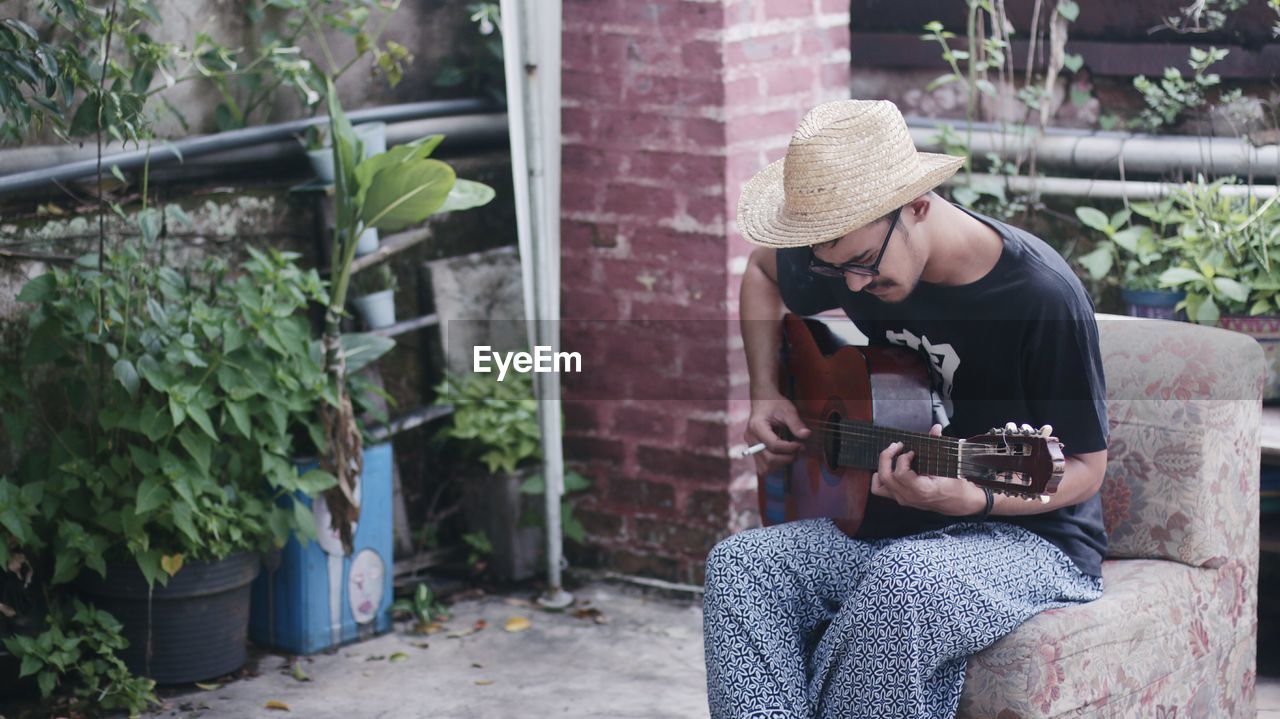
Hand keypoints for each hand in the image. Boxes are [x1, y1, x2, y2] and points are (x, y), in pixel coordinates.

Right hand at [745, 394, 810, 473]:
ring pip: (765, 467)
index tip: (800, 445)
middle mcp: (751, 438)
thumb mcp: (787, 409)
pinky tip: (782, 456)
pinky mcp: (754, 451)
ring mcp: (750, 446)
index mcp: (757, 426)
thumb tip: (806, 435)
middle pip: (769, 459)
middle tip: (798, 450)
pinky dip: (774, 465)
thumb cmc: (774, 404)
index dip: (790, 448)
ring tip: (791, 454)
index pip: (773, 445)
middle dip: (787, 458)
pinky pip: (762, 467)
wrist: (763, 402)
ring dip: (781, 464)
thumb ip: (796, 423)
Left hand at [870, 424, 987, 515]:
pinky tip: (890, 467)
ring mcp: (903, 499)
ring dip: (882, 466)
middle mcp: (908, 496)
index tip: (912, 452)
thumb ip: (938, 445)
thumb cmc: (956, 486)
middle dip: (887, 456)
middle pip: (885, 476)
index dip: (903, 459)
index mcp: (921, 490)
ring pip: (879, 484)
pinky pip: (880, 489)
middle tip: (897, 446)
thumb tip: (935, 428)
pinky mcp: (901, 498)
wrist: (960, 503)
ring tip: (891, 455)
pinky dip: (880, 477)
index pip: (900, 474)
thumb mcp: (949, 465)